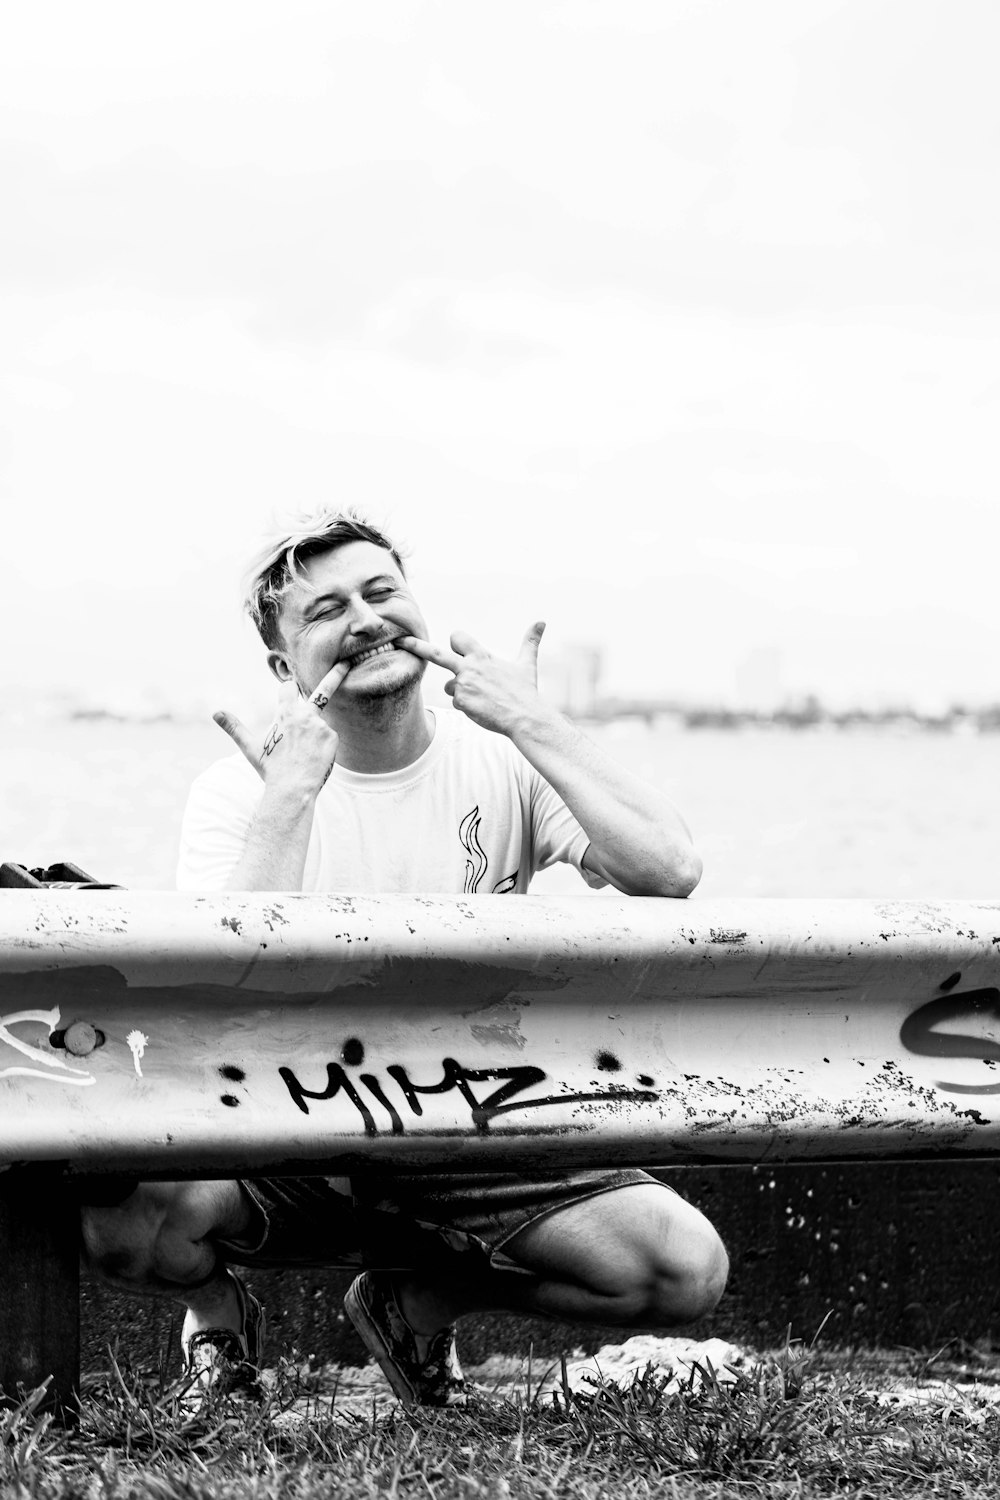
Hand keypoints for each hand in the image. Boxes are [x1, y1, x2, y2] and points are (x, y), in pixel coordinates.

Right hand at [213, 661, 349, 788]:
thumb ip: (234, 727)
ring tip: (303, 755)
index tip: (288, 690)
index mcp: (284, 713)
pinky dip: (323, 746)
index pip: (288, 688)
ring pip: (319, 724)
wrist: (292, 789)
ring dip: (313, 734)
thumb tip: (215, 712)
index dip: (287, 691)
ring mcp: (320, 725)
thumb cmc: (270, 769)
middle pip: (320, 690)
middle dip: (335, 674)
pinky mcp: (332, 737)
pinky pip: (329, 737)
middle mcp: (304, 714)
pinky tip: (314, 758)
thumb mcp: (250, 747)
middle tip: (346, 663)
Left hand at [399, 622, 546, 735]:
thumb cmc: (526, 691)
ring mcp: (463, 686)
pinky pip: (457, 701)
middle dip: (416, 646)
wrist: (525, 717)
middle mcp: (468, 668)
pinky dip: (468, 706)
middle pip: (435, 653)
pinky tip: (482, 708)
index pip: (457, 637)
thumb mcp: (526, 664)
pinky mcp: (461, 702)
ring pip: (450, 686)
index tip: (456, 646)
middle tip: (401, 640)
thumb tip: (542, 621)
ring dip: (461, 691)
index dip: (457, 643)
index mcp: (481, 656)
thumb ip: (530, 641)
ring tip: (484, 698)